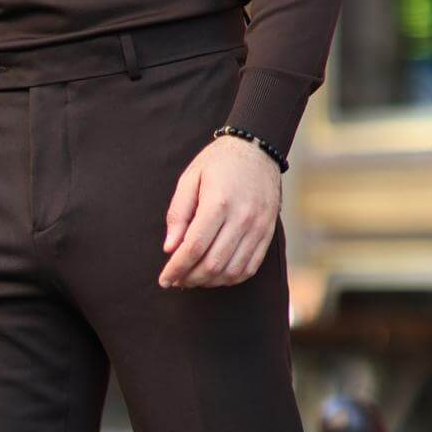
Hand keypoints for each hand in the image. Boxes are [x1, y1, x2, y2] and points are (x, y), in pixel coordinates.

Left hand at [159, 135, 281, 289]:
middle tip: (177, 280)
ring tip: (194, 278)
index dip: (176, 268)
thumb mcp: (190, 178)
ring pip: (231, 271)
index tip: (164, 279)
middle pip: (212, 264)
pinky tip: (216, 275)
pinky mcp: (267, 233)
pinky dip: (230, 278)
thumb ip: (178, 214)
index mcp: (218, 203)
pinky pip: (249, 268)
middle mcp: (241, 218)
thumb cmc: (218, 163)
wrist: (258, 149)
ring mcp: (258, 227)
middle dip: (190, 278)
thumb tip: (170, 249)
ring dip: (209, 282)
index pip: (194, 247)